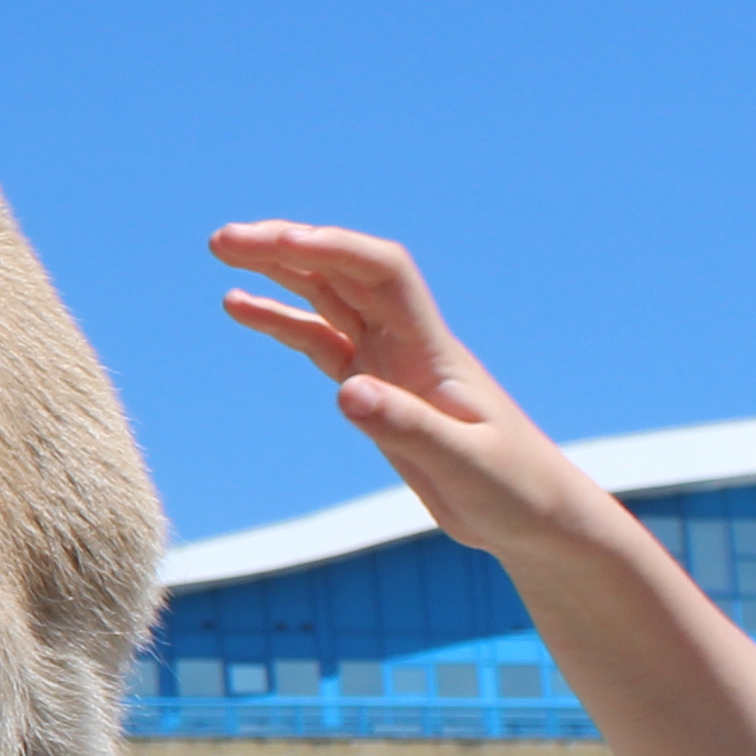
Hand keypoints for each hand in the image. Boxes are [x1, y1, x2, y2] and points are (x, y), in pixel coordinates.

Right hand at [209, 221, 607, 558]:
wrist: (532, 515)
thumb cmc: (513, 487)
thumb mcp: (463, 463)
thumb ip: (407, 426)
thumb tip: (346, 392)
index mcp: (431, 349)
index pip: (382, 272)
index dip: (334, 248)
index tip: (281, 243)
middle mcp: (406, 343)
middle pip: (344, 272)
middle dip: (287, 247)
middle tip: (223, 240)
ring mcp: (386, 364)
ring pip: (327, 297)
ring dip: (278, 270)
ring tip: (223, 252)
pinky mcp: (373, 391)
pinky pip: (318, 341)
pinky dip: (280, 321)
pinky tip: (240, 307)